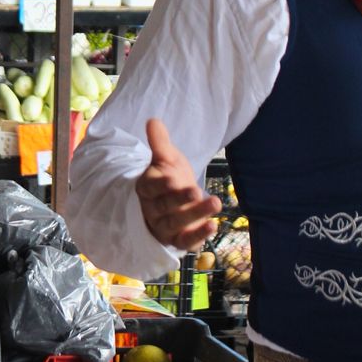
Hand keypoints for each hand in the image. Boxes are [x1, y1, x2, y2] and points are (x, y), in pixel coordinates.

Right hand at [135, 118, 220, 251]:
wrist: (176, 202)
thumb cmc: (169, 178)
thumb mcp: (166, 159)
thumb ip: (160, 143)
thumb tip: (153, 121)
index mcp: (146, 188)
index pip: (151, 188)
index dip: (161, 185)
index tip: (173, 178)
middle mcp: (152, 210)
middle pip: (164, 206)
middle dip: (180, 200)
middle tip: (196, 192)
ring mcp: (165, 227)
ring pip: (176, 223)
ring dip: (196, 214)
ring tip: (215, 203)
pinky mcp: (178, 240)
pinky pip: (186, 241)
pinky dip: (199, 235)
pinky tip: (213, 225)